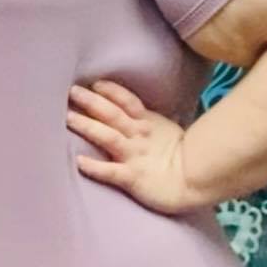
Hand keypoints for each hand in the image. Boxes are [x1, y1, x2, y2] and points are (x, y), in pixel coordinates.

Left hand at [68, 79, 198, 215]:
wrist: (199, 182)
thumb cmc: (185, 159)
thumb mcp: (168, 131)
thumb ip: (150, 122)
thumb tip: (135, 113)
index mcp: (148, 124)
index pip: (127, 101)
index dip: (111, 91)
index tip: (95, 83)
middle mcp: (139, 136)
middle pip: (112, 114)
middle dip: (91, 102)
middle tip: (72, 92)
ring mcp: (135, 156)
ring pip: (108, 136)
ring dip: (87, 126)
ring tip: (68, 118)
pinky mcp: (133, 177)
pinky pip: (111, 171)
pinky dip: (95, 167)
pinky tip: (79, 162)